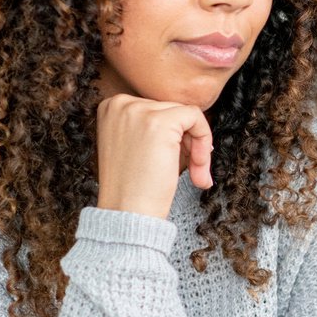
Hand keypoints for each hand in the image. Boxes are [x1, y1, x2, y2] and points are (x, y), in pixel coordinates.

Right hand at [96, 94, 213, 218]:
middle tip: (192, 172)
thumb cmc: (134, 187)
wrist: (128, 213)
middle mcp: (120, 103)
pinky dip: (204, 140)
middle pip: (172, 110)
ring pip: (186, 114)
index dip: (173, 136)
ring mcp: (138, 110)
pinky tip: (198, 167)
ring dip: (198, 146)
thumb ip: (153, 125)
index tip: (177, 160)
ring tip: (196, 174)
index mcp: (111, 107)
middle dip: (186, 142)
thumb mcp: (136, 145)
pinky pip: (196, 117)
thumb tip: (190, 115)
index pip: (156, 108)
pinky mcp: (160, 122)